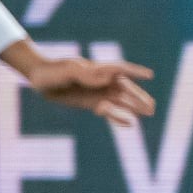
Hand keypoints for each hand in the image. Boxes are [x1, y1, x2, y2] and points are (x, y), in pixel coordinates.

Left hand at [21, 55, 156, 127]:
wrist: (40, 79)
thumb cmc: (52, 72)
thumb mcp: (66, 72)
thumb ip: (83, 74)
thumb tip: (104, 78)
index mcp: (97, 69)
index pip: (119, 69)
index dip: (134, 72)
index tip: (149, 75)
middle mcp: (101, 80)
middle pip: (124, 88)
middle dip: (138, 97)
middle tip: (152, 106)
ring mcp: (97, 92)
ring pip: (120, 101)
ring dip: (133, 107)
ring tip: (149, 113)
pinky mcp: (92, 103)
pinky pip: (109, 111)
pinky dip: (118, 117)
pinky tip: (129, 123)